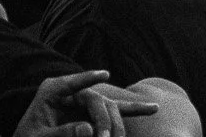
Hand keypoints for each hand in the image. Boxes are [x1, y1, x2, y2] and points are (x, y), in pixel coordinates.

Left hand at [15, 71, 158, 136]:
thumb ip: (62, 133)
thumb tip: (90, 130)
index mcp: (52, 90)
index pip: (72, 82)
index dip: (89, 78)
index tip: (106, 75)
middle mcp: (70, 92)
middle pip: (95, 99)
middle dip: (104, 120)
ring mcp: (83, 101)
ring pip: (109, 106)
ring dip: (118, 122)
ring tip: (122, 135)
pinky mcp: (92, 113)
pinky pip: (115, 111)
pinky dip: (132, 111)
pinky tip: (153, 108)